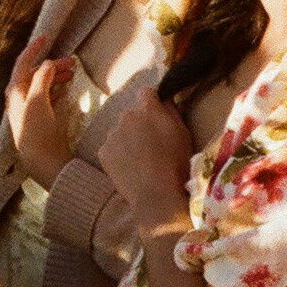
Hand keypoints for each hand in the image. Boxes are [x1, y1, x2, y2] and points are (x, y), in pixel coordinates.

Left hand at [4, 40, 75, 186]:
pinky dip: (55, 89)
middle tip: (72, 62)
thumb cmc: (37, 128)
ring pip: (41, 85)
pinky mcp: (37, 119)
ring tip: (73, 73)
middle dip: (52, 65)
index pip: (23, 63)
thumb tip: (47, 63)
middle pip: (35, 74)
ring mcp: (27, 108)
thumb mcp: (38, 99)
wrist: (40, 159)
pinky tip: (65, 88)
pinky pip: (46, 96)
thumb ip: (42, 78)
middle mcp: (18, 98)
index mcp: (15, 90)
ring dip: (56, 76)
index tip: (46, 36)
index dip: (34, 48)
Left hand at [93, 89, 195, 238]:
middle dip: (139, 124)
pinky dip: (118, 155)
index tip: (157, 114)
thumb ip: (172, 111)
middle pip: (132, 114)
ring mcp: (112, 134)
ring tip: (141, 160)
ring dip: (128, 139)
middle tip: (151, 144)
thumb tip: (165, 98)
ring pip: (120, 131)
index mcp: (148, 110)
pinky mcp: (103, 151)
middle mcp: (127, 116)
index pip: (146, 92)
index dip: (152, 102)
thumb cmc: (176, 163)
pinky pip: (111, 148)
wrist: (156, 194)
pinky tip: (130, 168)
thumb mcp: (183, 133)